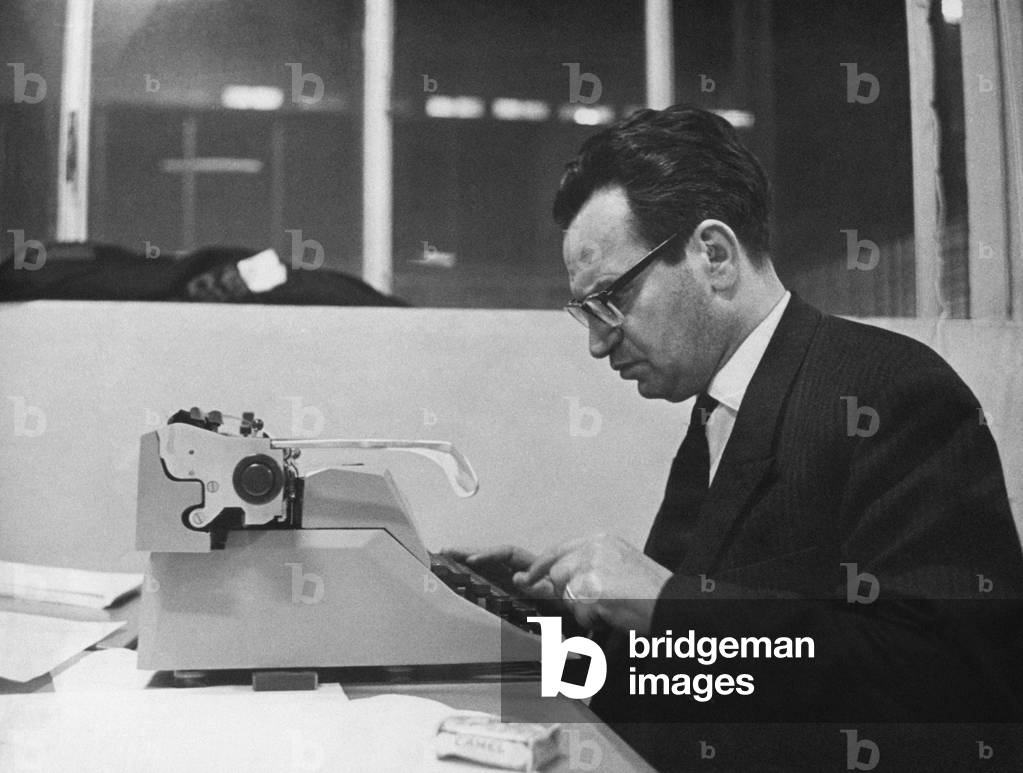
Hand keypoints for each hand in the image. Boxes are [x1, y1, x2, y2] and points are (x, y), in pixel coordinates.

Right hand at [441, 545, 558, 600]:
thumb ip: (536, 585)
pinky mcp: (506, 588)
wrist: (570, 604)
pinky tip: (457, 574)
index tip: (471, 560)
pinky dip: (472, 574)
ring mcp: (511, 577)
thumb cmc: (562, 598)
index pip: (506, 553)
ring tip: (444, 558)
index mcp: (530, 564)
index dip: (488, 554)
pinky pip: (487, 577)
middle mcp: (518, 568)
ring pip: (486, 565)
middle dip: (469, 552)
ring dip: (466, 560)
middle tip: (447, 552)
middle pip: (490, 555)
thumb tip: (517, 579)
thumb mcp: (553, 591)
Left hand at [518, 534, 671, 633]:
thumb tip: (556, 578)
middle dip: (568, 593)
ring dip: (582, 608)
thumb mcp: (618, 565)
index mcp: (601, 540)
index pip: (558, 550)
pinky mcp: (591, 589)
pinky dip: (592, 620)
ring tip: (610, 606)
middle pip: (557, 574)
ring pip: (565, 594)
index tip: (526, 576)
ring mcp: (591, 567)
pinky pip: (578, 613)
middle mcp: (593, 548)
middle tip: (596, 602)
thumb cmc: (651, 591)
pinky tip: (613, 613)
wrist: (673, 603)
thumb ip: (588, 566)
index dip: (540, 566)